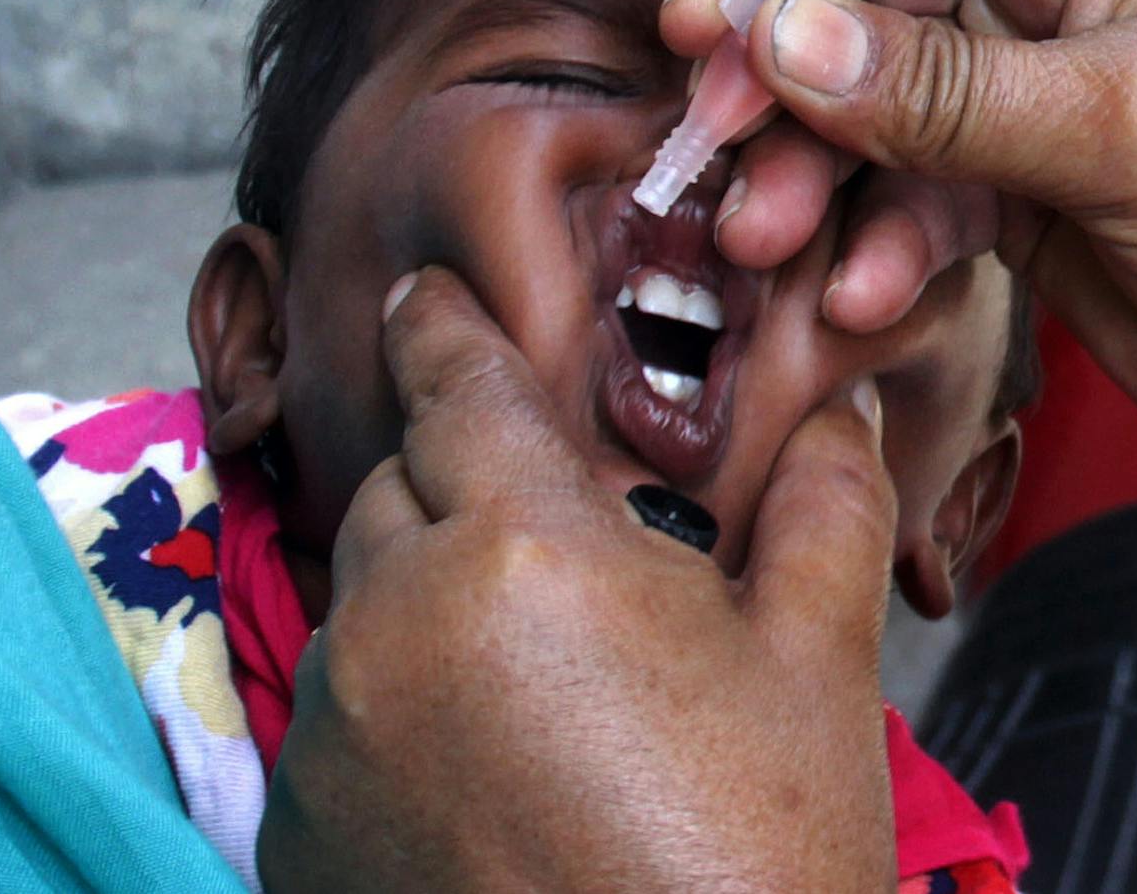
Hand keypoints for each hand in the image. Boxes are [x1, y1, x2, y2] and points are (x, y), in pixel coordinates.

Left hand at [259, 269, 896, 893]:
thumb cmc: (757, 859)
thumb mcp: (815, 671)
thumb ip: (821, 510)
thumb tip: (838, 413)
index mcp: (523, 546)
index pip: (453, 382)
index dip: (440, 327)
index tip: (424, 298)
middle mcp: (399, 617)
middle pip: (400, 490)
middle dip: (460, 496)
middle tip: (550, 562)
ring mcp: (336, 727)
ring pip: (362, 606)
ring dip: (425, 611)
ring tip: (535, 698)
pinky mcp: (298, 825)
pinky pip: (334, 719)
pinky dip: (390, 718)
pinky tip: (481, 779)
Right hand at [662, 0, 1136, 573]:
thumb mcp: (1125, 132)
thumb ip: (942, 89)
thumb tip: (790, 37)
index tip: (708, 12)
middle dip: (778, 73)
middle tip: (717, 138)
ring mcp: (1023, 90)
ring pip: (862, 103)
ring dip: (807, 173)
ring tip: (768, 233)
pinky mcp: (1009, 185)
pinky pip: (899, 193)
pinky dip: (868, 240)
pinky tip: (862, 287)